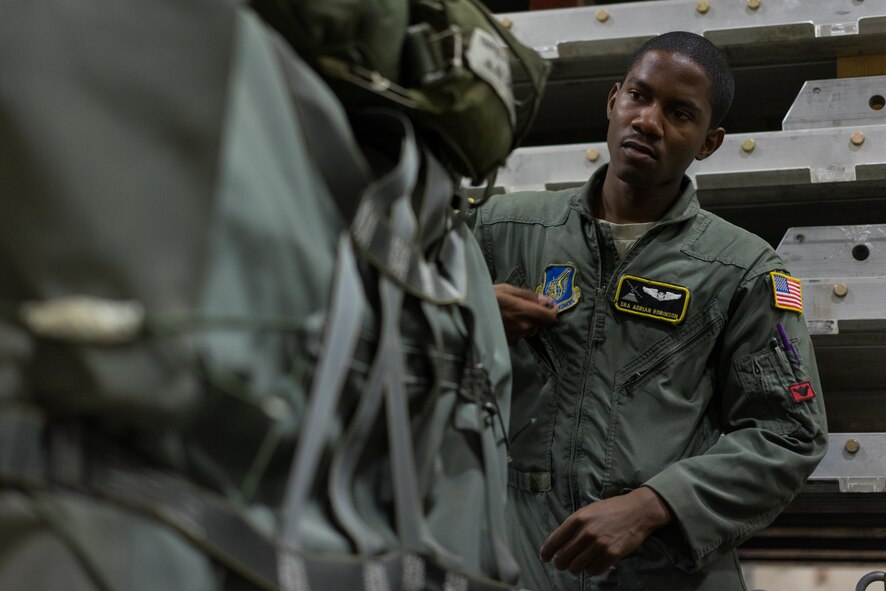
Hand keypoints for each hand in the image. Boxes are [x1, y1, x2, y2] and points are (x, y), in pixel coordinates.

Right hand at [493, 283, 557, 343]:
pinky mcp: (508, 342)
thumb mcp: (508, 289)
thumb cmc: (487, 297)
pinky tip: (504, 322)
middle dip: (536, 316)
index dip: (552, 311)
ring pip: (528, 330)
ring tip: (511, 314)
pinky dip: (516, 329)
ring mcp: (515, 336)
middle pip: (539, 323)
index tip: (550, 306)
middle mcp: (523, 327)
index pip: (550, 317)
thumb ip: (529, 296)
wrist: (469, 312)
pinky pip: (518, 336)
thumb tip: (546, 300)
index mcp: (525, 312)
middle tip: (523, 306)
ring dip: (525, 323)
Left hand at [539, 487, 671, 574]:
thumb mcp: (587, 511)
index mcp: (577, 519)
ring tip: (579, 564)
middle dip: (560, 563)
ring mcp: (599, 544)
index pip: (554, 541)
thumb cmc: (610, 510)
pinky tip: (593, 563)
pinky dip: (591, 570)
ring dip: (575, 568)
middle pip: (562, 558)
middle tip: (563, 564)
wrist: (637, 511)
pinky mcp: (611, 554)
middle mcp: (586, 532)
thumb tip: (559, 544)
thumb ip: (573, 526)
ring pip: (576, 567)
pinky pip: (593, 571)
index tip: (544, 558)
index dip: (546, 552)